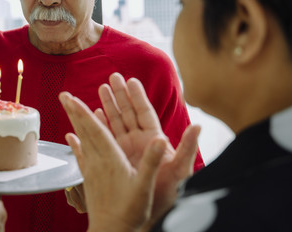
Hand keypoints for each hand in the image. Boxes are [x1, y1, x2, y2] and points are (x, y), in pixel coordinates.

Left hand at [60, 91, 166, 231]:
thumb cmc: (130, 211)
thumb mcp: (145, 185)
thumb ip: (152, 161)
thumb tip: (161, 139)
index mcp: (111, 159)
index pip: (96, 131)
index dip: (84, 113)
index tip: (74, 99)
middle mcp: (97, 161)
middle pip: (84, 131)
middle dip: (74, 111)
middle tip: (63, 94)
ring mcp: (91, 169)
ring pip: (81, 140)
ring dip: (73, 121)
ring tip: (66, 107)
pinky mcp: (89, 178)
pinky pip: (80, 155)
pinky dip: (75, 143)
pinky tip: (69, 137)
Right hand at [94, 73, 200, 224]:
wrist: (149, 214)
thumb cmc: (169, 194)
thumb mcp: (181, 170)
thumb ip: (188, 147)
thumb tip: (199, 126)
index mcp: (153, 140)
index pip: (144, 113)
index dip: (137, 96)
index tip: (131, 80)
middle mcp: (139, 142)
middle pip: (128, 113)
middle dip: (120, 94)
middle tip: (112, 77)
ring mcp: (126, 150)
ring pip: (115, 122)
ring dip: (108, 105)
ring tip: (101, 88)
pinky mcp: (115, 159)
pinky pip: (106, 137)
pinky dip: (99, 124)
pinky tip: (93, 114)